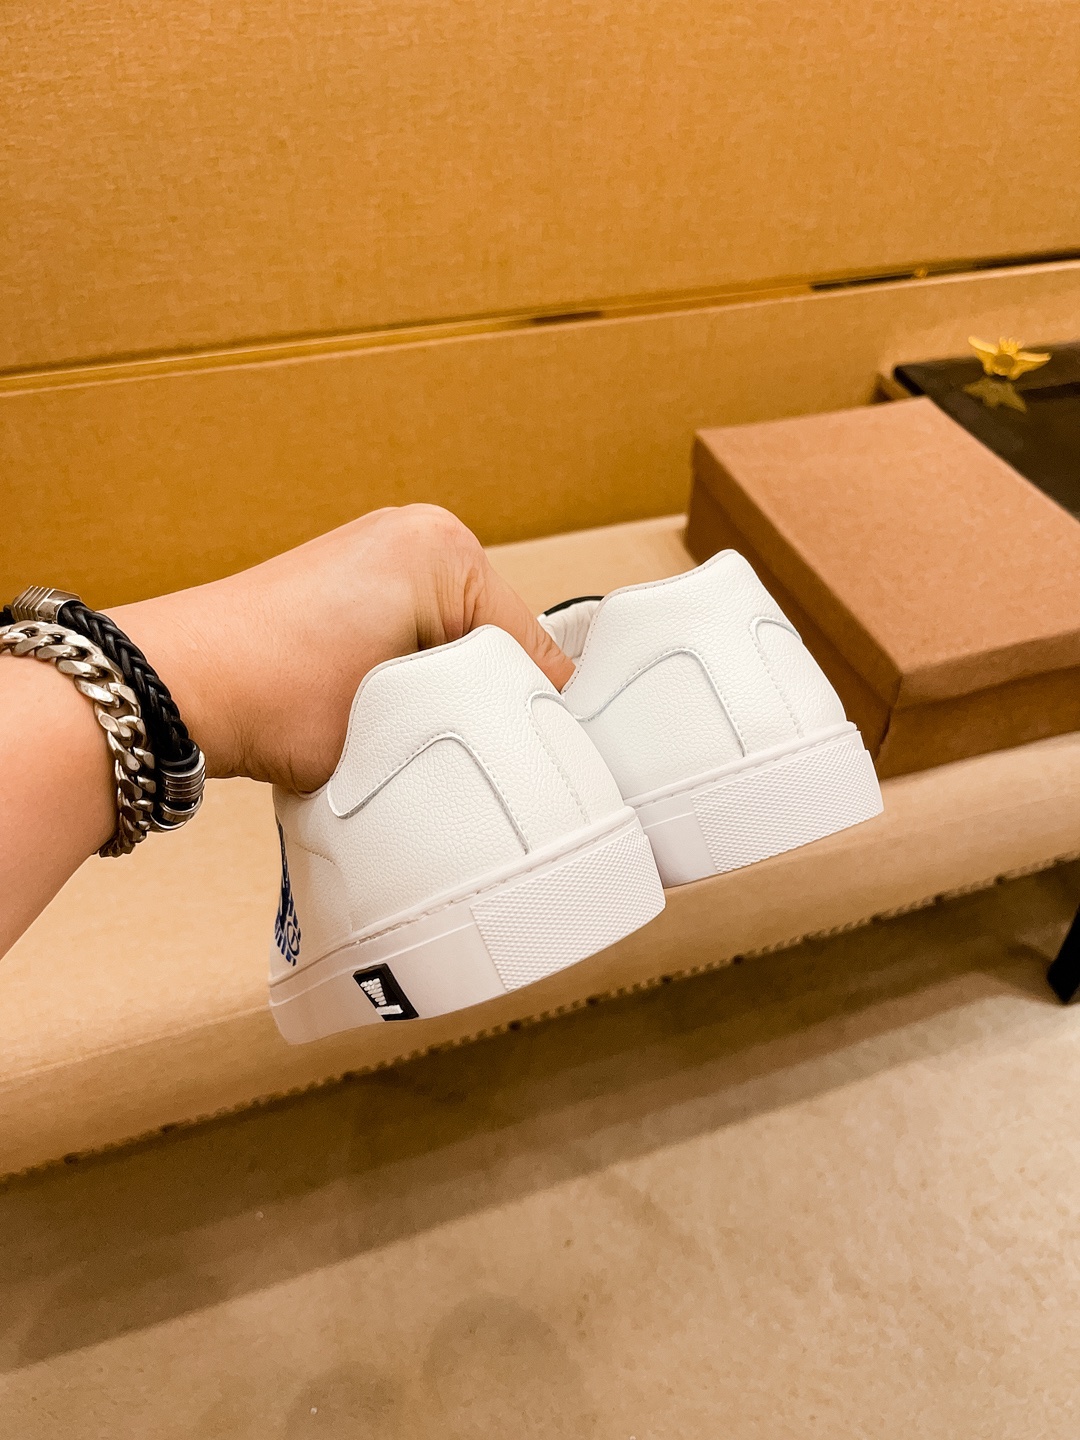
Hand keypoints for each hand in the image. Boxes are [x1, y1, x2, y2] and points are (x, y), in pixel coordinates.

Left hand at [111, 505, 572, 794]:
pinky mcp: (350, 581)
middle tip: (478, 756)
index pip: (530, 643)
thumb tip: (521, 737)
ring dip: (451, 689)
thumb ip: (480, 717)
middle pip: (495, 639)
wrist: (179, 686)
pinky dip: (415, 675)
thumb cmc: (276, 697)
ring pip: (455, 642)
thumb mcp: (406, 716)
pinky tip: (393, 713)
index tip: (535, 762)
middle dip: (487, 697)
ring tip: (426, 736)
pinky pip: (415, 634)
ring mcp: (379, 553)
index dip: (532, 714)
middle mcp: (417, 534)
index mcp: (445, 550)